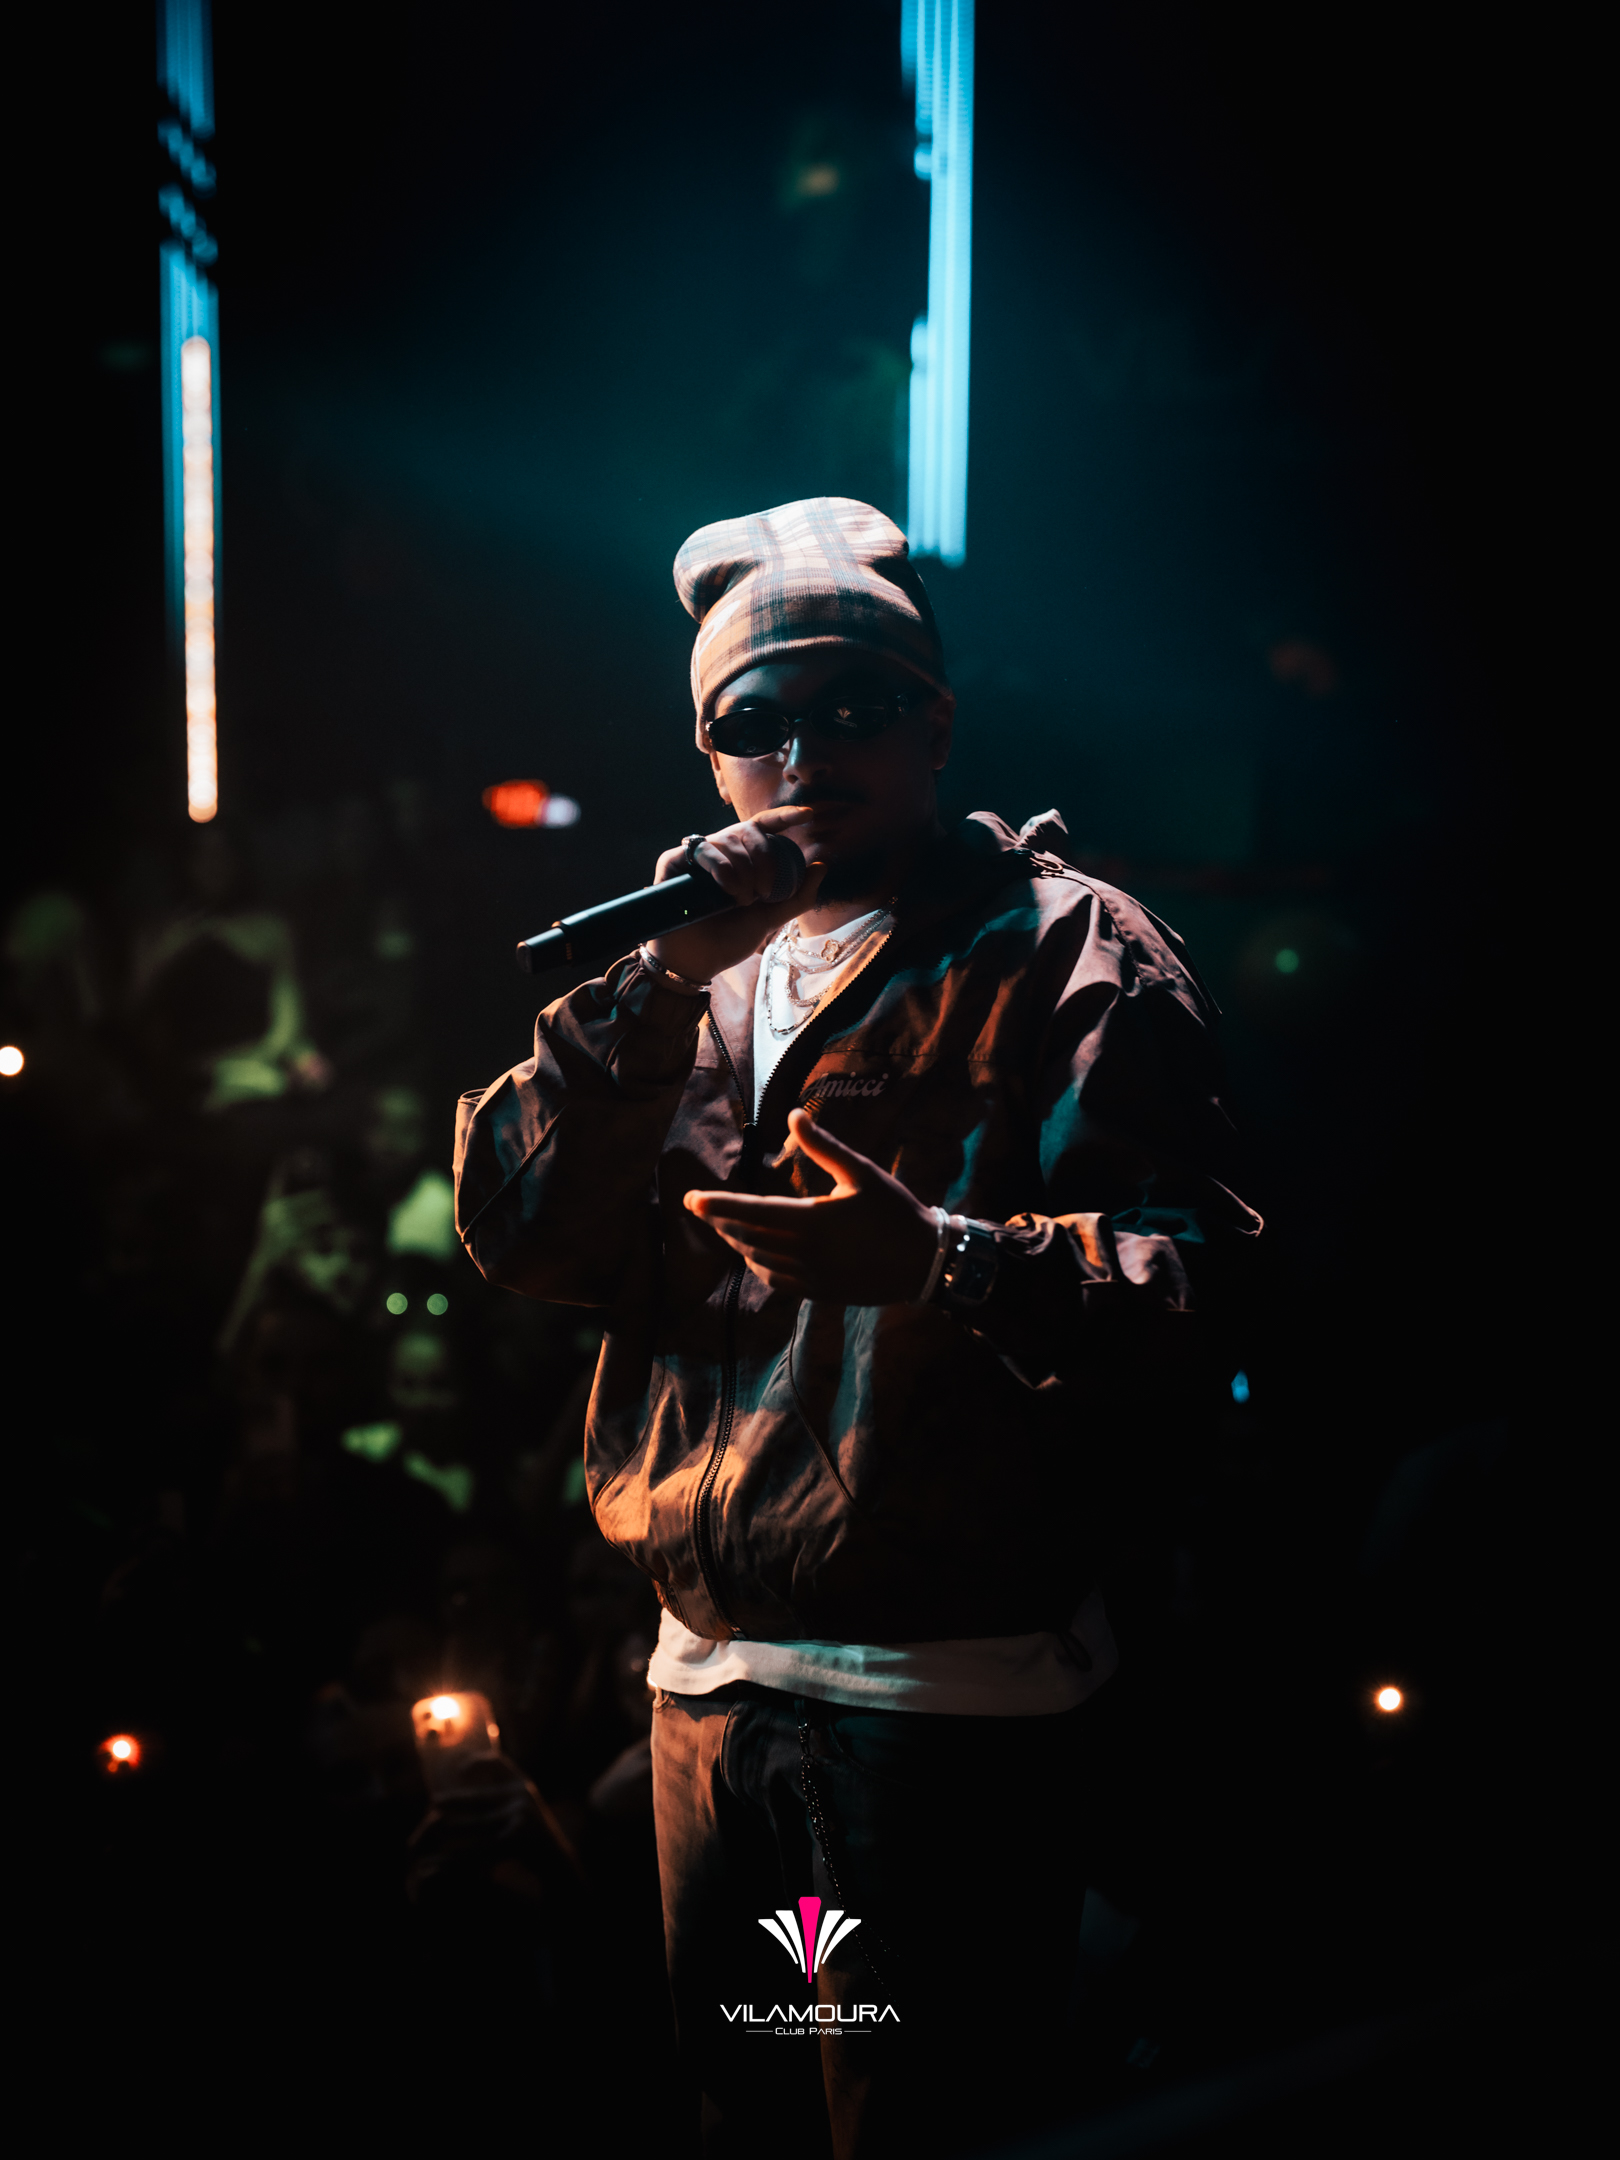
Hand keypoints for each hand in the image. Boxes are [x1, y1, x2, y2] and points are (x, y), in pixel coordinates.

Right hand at [648, 808, 825, 982]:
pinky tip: (724, 890)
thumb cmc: (730, 939)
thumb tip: (822, 866)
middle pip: (749, 830)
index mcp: (744, 859)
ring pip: (727, 840)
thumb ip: (798, 896)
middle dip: (764, 858)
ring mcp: (696, 856)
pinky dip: (720, 868)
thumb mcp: (771, 918)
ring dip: (743, 871)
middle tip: (764, 891)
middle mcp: (720, 851)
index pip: (764, 827)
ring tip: (741, 900)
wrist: (697, 960)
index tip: (808, 815)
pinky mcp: (673, 861)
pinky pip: (702, 850)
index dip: (785, 816)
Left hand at [683, 1107, 937, 1303]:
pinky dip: (757, 1264)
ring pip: (757, 1260)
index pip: (750, 1212)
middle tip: (700, 1209)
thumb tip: (793, 1116)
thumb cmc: (894, 1211)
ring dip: (736, 1243)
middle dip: (720, 1222)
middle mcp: (803, 1253)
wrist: (923, 1261)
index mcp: (810, 1221)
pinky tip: (754, 1253)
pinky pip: (775, 1280)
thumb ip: (823, 1146)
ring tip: (723, 1226)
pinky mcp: (817, 1292)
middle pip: (746, 1238)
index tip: (691, 1200)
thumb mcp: (861, 1172)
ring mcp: (809, 1277)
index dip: (717, 1206)